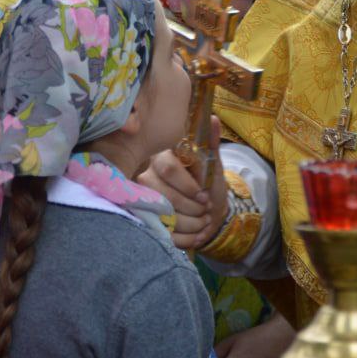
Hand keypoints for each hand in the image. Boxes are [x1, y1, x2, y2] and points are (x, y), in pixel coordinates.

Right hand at [139, 116, 227, 249]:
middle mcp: (145, 178)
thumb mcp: (213, 166)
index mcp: (161, 159)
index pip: (169, 170)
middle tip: (206, 211)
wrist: (206, 213)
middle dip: (193, 209)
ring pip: (167, 217)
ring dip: (193, 225)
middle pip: (166, 197)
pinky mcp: (146, 223)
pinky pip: (165, 234)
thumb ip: (211, 143)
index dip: (189, 186)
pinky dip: (186, 239)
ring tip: (204, 223)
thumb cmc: (207, 186)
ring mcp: (142, 202)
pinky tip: (197, 235)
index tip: (204, 196)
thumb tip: (214, 118)